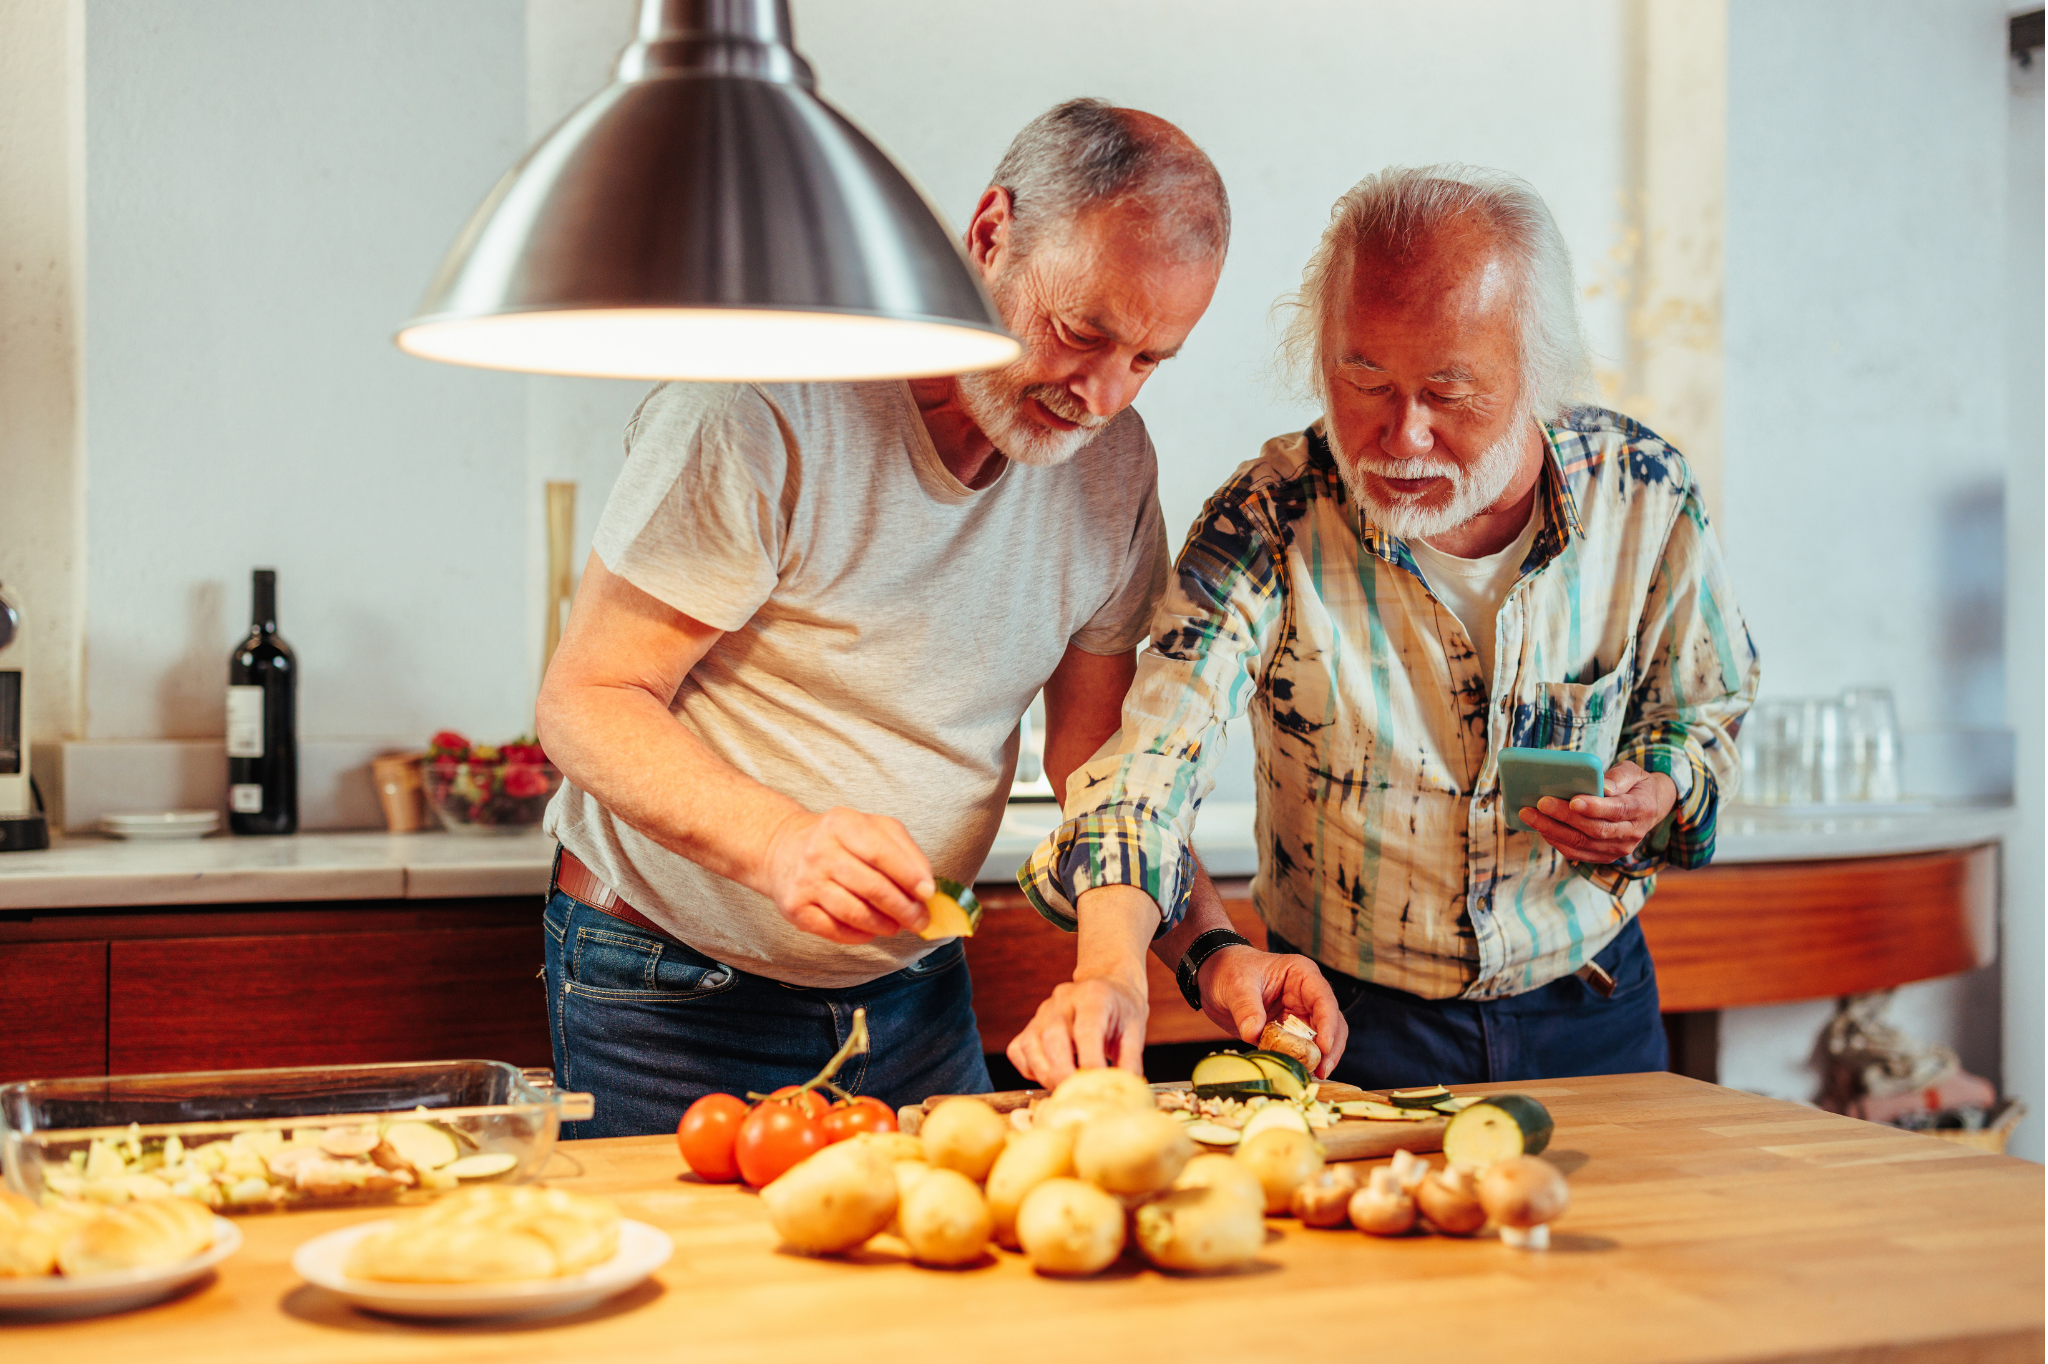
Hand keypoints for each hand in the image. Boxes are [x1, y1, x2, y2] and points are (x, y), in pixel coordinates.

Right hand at [758, 807, 933, 943]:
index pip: (881, 853)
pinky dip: (859, 935)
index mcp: (842, 823)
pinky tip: (870, 930)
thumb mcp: (872, 828)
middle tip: (921, 920)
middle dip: (904, 909)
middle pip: (872, 887)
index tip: (929, 894)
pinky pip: (835, 930)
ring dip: (884, 925)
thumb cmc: (840, 841)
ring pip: (855, 913)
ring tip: (898, 925)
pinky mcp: (795, 908)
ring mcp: (805, 881)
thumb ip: (904, 850)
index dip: (909, 876)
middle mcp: (819, 851)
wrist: (784, 849)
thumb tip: (926, 887)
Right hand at [1005, 970, 1148, 1086]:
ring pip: (1031, 1045)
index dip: (1090, 1061)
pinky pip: (1018, 1051)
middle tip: (1078, 1094)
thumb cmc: (1121, 1011)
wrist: (1106, 987)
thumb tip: (1124, 1092)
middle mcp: (1063, 1000)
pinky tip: (1050, 1075)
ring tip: (1065, 1089)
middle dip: (1063, 1073)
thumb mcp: (1135, 1031)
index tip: (1097, 1085)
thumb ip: (1130, 1062)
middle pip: (1053, 1037)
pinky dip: (1029, 1070)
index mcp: (1093, 996)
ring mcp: (1042, 1012)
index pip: (1086, 1030)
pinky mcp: (1029, 1025)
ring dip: (1046, 1074)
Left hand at [1197, 947, 1348, 1077]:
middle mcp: (1307, 995)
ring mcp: (1300, 1015)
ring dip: (1321, 1058)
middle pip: (1332, 1022)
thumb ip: (1246, 1008)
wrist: (1213, 977)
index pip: (1323, 999)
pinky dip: (1303, 1061)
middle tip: (1322, 1070)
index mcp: (1302, 975)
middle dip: (1330, 1047)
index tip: (1323, 1047)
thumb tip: (1253, 1033)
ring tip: (1315, 1076)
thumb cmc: (1229, 970)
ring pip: (1323, 1039)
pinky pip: (1302, 1049)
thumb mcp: (1236, 984)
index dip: (1328, 1024)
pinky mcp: (1289, 1033)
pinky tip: (1300, 1074)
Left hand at [1519, 760, 1676, 864]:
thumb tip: (1602, 787)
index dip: (1595, 807)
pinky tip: (1539, 826)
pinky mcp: (1603, 856)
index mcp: (1642, 809)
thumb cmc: (1633, 785)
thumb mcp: (1633, 772)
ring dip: (1552, 830)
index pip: (1618, 810)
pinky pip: (1576, 852)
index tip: (1573, 800)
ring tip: (1529, 814)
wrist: (1647, 807)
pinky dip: (1556, 840)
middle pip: (1595, 829)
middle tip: (1540, 802)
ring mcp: (1618, 849)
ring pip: (1582, 843)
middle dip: (1564, 816)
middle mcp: (1632, 833)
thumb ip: (1619, 777)